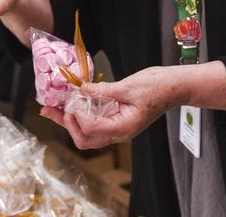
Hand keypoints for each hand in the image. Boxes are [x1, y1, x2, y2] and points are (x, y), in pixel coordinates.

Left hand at [40, 66, 182, 149]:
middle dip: (66, 124)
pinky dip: (80, 115)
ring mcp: (117, 128)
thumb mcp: (128, 86)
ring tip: (54, 107)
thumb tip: (80, 89)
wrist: (175, 87)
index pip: (91, 129)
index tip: (72, 97)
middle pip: (84, 139)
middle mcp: (119, 133)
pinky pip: (94, 123)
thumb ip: (102, 90)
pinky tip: (71, 103)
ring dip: (69, 121)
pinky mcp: (116, 120)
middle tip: (50, 108)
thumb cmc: (157, 86)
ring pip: (86, 134)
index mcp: (123, 128)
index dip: (77, 115)